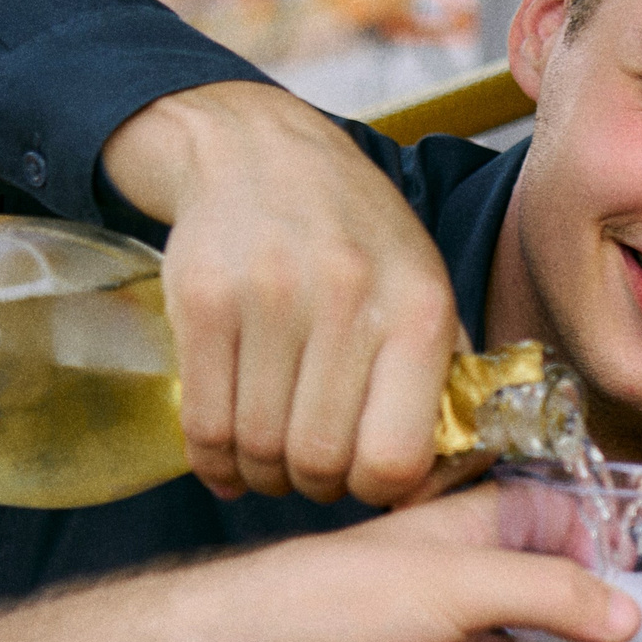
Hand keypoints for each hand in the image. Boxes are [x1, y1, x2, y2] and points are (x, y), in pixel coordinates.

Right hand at [104, 81, 463, 504]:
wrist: (258, 151)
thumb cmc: (354, 236)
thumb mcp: (421, 288)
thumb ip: (438, 381)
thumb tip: (438, 485)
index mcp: (418, 309)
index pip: (396, 458)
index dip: (379, 490)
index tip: (367, 480)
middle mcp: (349, 299)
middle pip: (319, 461)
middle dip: (314, 485)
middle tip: (312, 471)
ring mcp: (270, 296)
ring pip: (258, 447)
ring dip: (262, 474)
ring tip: (271, 459)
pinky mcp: (202, 299)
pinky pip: (203, 422)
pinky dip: (212, 459)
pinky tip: (226, 455)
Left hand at [187, 486, 636, 641]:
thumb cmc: (333, 600)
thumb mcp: (458, 580)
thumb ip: (548, 594)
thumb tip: (628, 614)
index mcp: (456, 535)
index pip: (538, 522)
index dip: (588, 542)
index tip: (640, 579)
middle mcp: (447, 591)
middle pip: (534, 606)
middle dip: (588, 631)